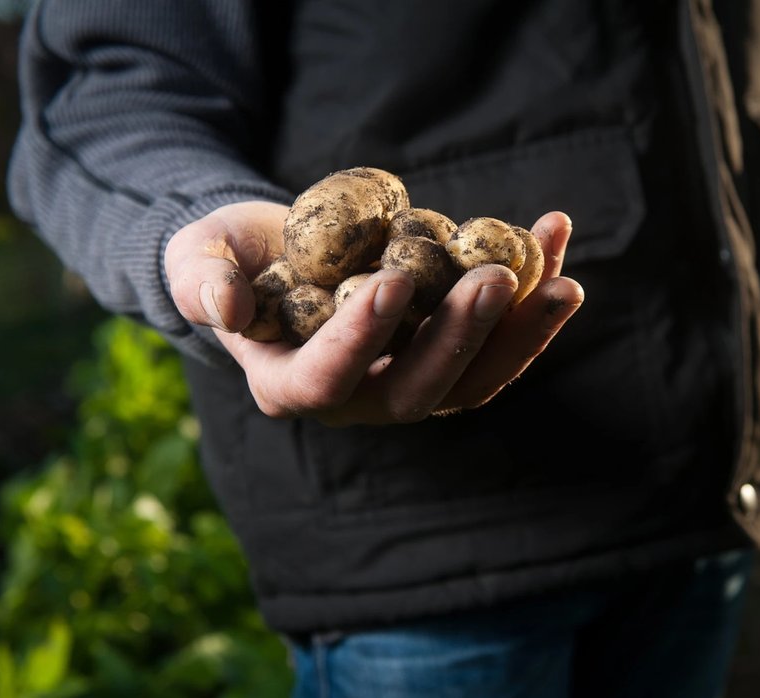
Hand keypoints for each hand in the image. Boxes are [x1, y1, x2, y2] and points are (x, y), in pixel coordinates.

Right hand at [165, 201, 582, 424]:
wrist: (274, 253)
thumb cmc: (226, 257)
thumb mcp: (196, 259)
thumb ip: (201, 281)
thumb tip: (224, 306)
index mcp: (290, 384)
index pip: (327, 378)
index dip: (361, 337)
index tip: (394, 280)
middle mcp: (358, 398)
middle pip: (419, 390)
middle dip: (462, 337)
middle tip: (499, 278)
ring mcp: (409, 381)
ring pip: (474, 379)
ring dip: (521, 333)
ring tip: (563, 281)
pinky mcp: (448, 354)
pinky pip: (498, 340)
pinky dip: (532, 298)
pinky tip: (555, 236)